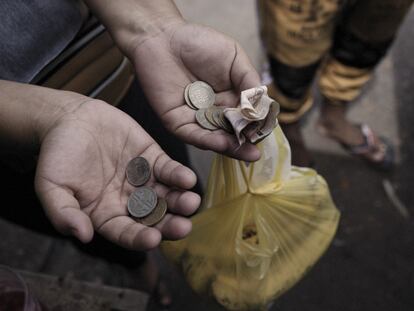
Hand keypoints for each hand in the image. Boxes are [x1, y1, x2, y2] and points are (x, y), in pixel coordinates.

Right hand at [35, 99, 199, 249]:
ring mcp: (143, 180)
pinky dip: (178, 175)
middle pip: (153, 218)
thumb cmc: (57, 154)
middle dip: (169, 223)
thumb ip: (64, 213)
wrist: (70, 118)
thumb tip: (82, 236)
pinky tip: (187, 179)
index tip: (153, 239)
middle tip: (184, 226)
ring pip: (166, 195)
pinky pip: (168, 170)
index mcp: (106, 214)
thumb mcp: (51, 186)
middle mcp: (128, 201)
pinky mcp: (152, 159)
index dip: (139, 238)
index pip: (126, 232)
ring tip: (191, 202)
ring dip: (180, 201)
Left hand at [131, 23, 261, 160]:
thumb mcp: (234, 57)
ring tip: (246, 154)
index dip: (256, 126)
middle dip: (245, 144)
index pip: (246, 117)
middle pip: (232, 133)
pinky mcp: (177, 122)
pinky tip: (223, 143)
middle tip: (256, 154)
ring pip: (215, 138)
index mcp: (230, 99)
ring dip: (230, 147)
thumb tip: (263, 104)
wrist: (163, 37)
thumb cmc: (199, 43)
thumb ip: (248, 80)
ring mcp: (196, 119)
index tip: (265, 133)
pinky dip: (209, 141)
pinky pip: (194, 134)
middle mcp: (214, 112)